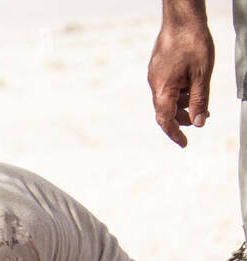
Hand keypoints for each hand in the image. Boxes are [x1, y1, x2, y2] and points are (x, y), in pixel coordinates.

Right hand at [148, 9, 214, 146]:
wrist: (182, 19)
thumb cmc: (192, 44)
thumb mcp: (202, 76)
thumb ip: (199, 101)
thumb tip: (199, 122)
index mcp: (163, 90)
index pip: (166, 120)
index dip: (175, 134)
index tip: (184, 144)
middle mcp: (155, 85)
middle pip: (166, 110)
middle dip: (183, 118)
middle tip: (200, 120)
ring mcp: (155, 75)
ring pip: (168, 98)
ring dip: (183, 104)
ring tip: (200, 101)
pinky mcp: (159, 67)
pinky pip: (167, 86)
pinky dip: (180, 92)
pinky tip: (192, 85)